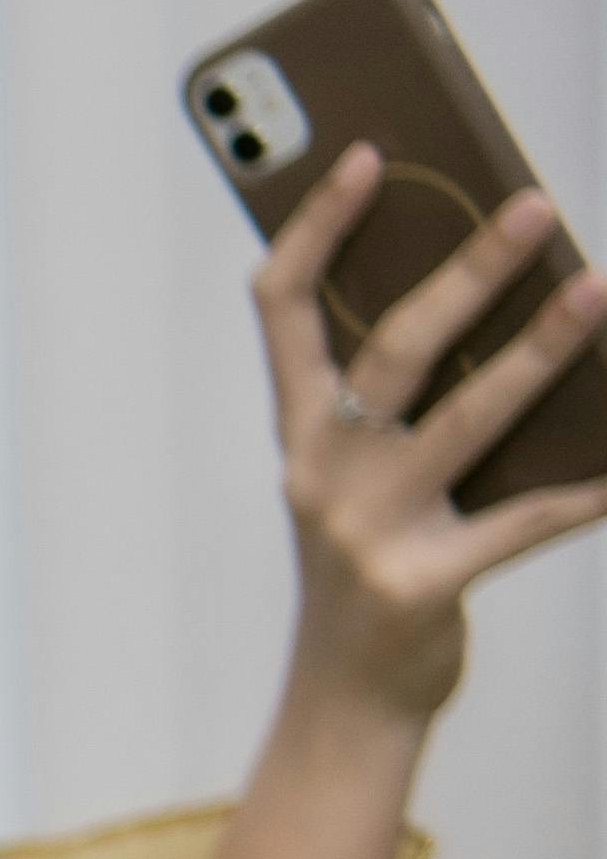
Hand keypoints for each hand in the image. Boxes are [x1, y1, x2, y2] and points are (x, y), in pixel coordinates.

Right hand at [251, 146, 606, 731]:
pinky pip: (525, 520)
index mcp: (303, 432)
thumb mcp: (362, 477)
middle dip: (466, 271)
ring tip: (599, 291)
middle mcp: (323, 471)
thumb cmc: (372, 567)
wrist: (344, 702)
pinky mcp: (422, 584)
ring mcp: (368, 530)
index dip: (318, 229)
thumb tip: (522, 300)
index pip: (283, 310)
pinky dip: (590, 487)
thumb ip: (410, 400)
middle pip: (392, 350)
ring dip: (539, 352)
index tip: (368, 156)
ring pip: (464, 421)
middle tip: (534, 206)